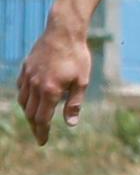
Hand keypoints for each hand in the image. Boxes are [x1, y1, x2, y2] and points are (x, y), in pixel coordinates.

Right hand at [16, 20, 90, 144]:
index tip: (43, 142)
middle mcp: (35, 85)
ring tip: (36, 120)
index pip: (42, 119)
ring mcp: (28, 76)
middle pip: (30, 113)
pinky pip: (21, 88)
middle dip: (35, 126)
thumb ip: (74, 103)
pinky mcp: (25, 68)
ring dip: (29, 113)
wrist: (64, 32)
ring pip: (23, 102)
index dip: (42, 132)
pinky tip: (31, 100)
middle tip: (40, 135)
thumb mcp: (82, 81)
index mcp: (50, 91)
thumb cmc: (77, 56)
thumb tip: (70, 124)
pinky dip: (25, 98)